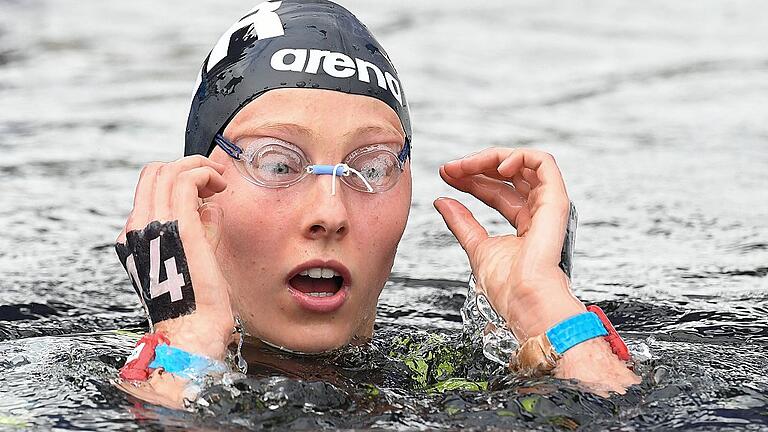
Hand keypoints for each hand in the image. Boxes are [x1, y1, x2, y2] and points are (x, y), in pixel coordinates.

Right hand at [116, 156, 233, 359]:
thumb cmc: (197, 303)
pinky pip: (186, 181)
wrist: (193, 331)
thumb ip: (196, 230)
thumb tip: (209, 206)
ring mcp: (154, 227)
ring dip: (199, 167)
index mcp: (134, 238)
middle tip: (214, 177)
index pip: (148, 190)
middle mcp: (137, 229)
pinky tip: (219, 186)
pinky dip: (204, 174)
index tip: (204, 187)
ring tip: (220, 180)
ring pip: (169, 171)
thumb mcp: (191, 259)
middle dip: (188, 166)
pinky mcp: (179, 228)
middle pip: (154, 174)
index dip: (177, 179)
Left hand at [435, 148, 639, 393]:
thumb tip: (442, 201)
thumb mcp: (476, 246)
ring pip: (524, 164)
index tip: (445, 175)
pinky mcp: (555, 200)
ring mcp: (547, 205)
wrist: (524, 301)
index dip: (470, 179)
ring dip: (491, 158)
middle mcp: (537, 213)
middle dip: (476, 166)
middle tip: (449, 168)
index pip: (496, 191)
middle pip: (508, 176)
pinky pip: (543, 164)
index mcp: (524, 225)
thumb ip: (462, 222)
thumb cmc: (507, 287)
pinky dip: (519, 156)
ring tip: (465, 165)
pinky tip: (496, 165)